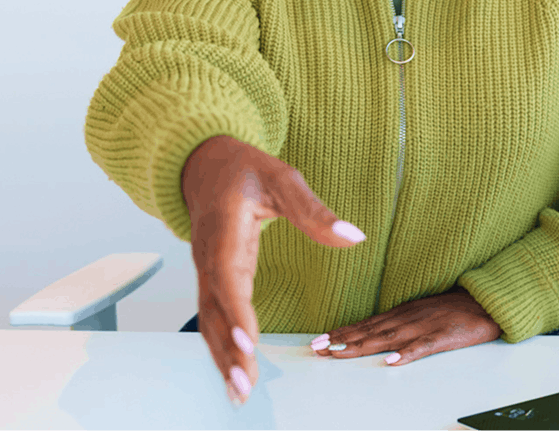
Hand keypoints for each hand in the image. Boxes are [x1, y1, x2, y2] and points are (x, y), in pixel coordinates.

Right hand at [182, 135, 366, 405]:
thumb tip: (354, 235)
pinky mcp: (211, 278)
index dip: (236, 312)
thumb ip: (314, 210)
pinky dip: (220, 346)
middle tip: (245, 386)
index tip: (248, 343)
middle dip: (228, 350)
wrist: (204, 165)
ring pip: (209, 319)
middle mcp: (207, 255)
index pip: (227, 276)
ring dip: (222, 357)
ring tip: (239, 392)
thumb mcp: (282, 178)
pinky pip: (212, 316)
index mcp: (223, 230)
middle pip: (214, 310)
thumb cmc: (246, 170)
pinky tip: (233, 370)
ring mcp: (205, 269)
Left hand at [310, 285, 500, 364]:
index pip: (367, 324)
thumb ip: (399, 321)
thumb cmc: (454, 308)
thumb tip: (373, 331)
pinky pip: (423, 347)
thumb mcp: (421, 311)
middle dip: (343, 340)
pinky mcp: (444, 336)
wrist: (486, 301)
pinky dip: (407, 354)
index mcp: (403, 313)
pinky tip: (392, 361)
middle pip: (371, 331)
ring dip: (363, 345)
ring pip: (389, 338)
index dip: (343, 332)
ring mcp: (425, 326)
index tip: (320, 340)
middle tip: (318, 348)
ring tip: (340, 353)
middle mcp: (408, 318)